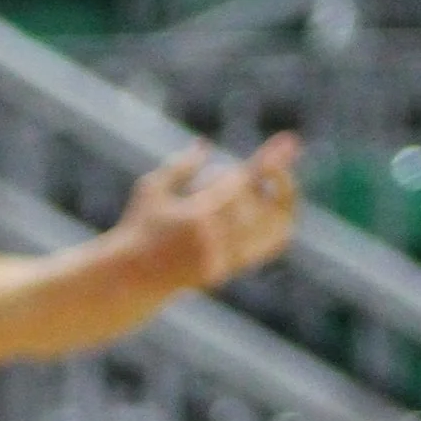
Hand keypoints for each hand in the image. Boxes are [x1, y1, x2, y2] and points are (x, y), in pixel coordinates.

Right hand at [121, 135, 299, 291]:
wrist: (131, 279)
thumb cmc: (138, 228)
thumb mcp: (152, 189)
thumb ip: (181, 166)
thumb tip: (205, 146)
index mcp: (198, 215)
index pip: (244, 183)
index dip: (268, 161)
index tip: (289, 142)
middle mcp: (217, 240)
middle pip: (264, 202)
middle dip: (274, 178)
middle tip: (271, 165)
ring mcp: (225, 259)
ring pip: (275, 228)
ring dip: (280, 202)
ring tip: (275, 184)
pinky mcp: (229, 271)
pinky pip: (266, 247)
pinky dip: (275, 226)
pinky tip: (270, 210)